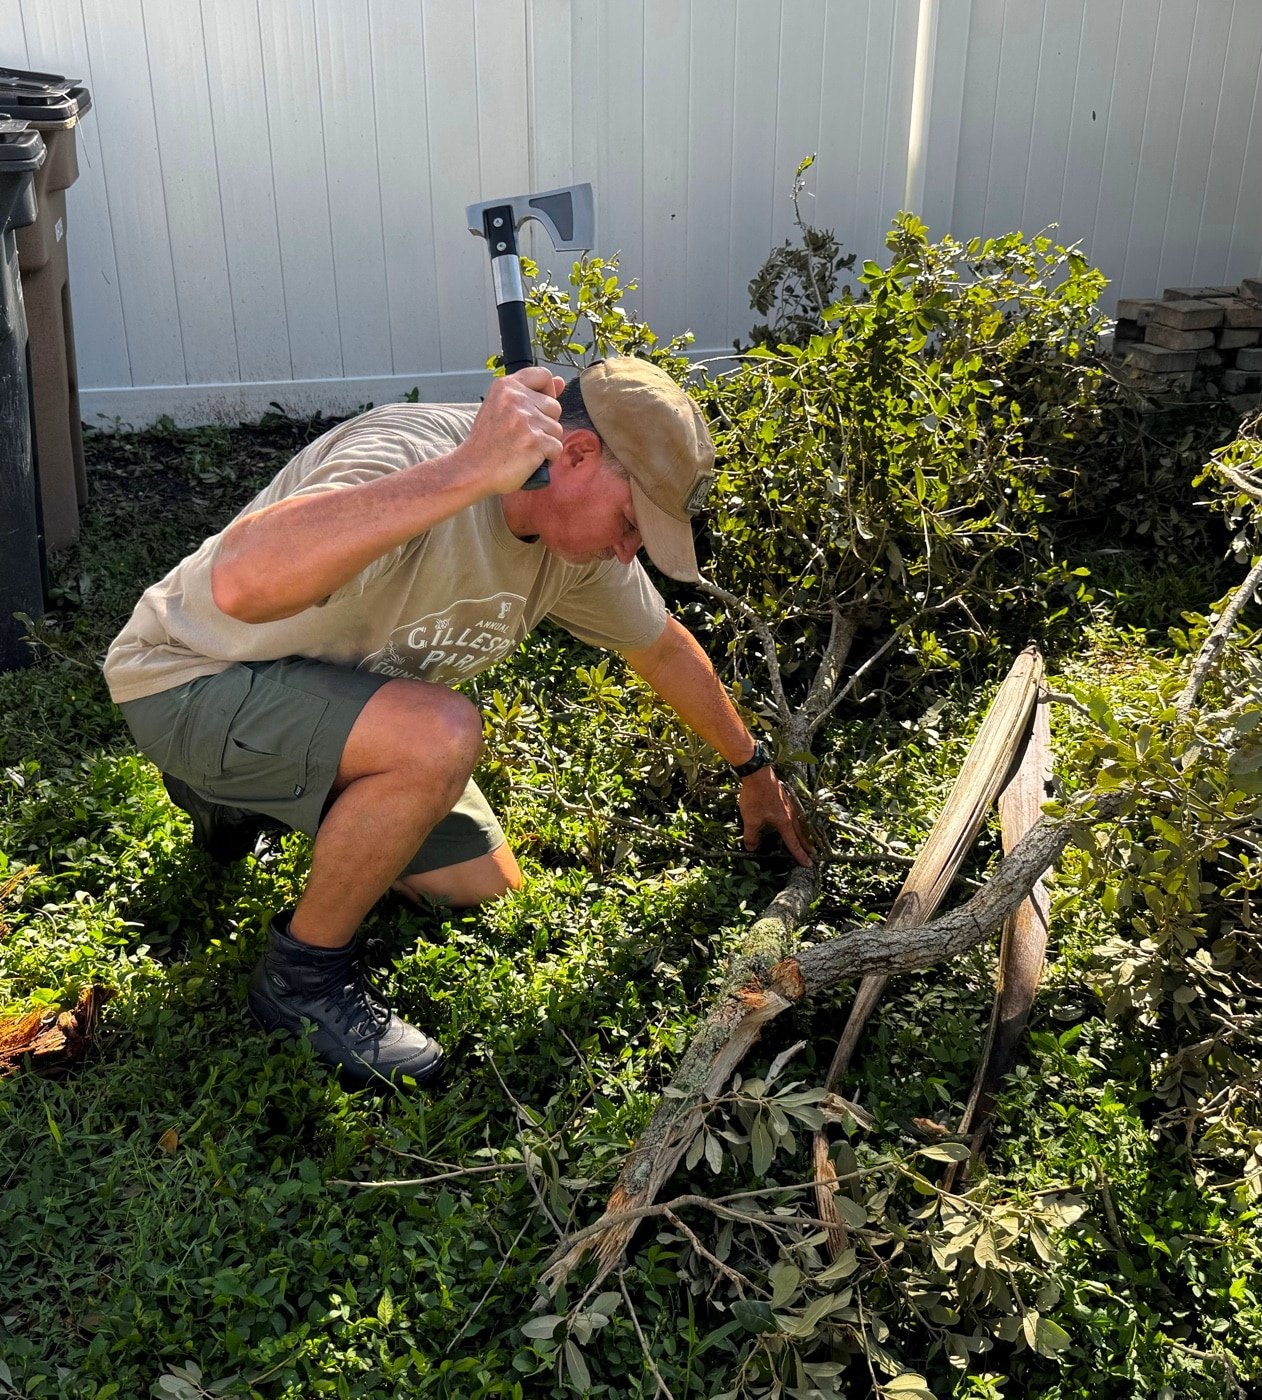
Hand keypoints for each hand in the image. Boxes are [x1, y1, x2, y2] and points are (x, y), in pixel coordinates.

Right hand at [456, 367, 566, 494]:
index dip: (547, 392)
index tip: (537, 408)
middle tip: (522, 437)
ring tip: (523, 449)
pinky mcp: (536, 441)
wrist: (472, 470)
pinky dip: (548, 458)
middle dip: (545, 424)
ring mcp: (527, 420)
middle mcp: (516, 398)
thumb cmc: (487, 443)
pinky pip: (557, 448)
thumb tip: (560, 381)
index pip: (543, 375)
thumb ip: (530, 393)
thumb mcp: (501, 408)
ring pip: (557, 429)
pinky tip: (529, 461)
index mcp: (506, 386)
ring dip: (546, 443)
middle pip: (554, 406)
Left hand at [738, 766, 813, 865]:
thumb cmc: (755, 796)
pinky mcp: (785, 798)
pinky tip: (793, 820)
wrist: (758, 774)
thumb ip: (751, 836)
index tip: (808, 863)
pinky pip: (794, 814)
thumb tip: (751, 848)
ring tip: (806, 839)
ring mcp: (789, 805)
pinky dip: (797, 822)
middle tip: (813, 854)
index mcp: (784, 822)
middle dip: (806, 845)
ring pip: (799, 823)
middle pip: (800, 833)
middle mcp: (790, 814)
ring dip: (803, 833)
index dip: (800, 855)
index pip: (793, 843)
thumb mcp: (750, 820)